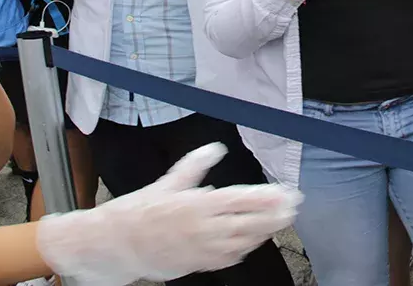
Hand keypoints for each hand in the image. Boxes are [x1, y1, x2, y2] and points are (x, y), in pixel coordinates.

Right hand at [37, 143, 301, 285]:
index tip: (287, 192)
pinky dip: (248, 247)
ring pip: (245, 242)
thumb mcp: (167, 182)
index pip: (242, 200)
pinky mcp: (200, 264)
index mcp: (197, 205)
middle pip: (250, 223)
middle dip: (276, 215)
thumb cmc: (140, 211)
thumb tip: (217, 148)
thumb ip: (195, 164)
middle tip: (295, 206)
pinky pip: (232, 258)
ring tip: (283, 220)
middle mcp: (204, 229)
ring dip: (267, 231)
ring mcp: (203, 250)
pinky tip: (258, 238)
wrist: (117, 245)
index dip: (268, 197)